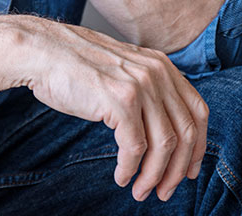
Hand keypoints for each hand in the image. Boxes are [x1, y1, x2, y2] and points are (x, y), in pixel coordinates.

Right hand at [16, 18, 209, 201]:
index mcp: (162, 65)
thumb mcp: (123, 69)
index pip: (197, 110)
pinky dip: (130, 169)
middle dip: (178, 169)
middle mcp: (157, 73)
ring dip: (154, 175)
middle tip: (164, 190)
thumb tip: (163, 130)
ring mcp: (140, 86)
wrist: (43, 51)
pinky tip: (122, 177)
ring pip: (164, 144)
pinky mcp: (120, 101)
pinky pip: (135, 148)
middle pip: (185, 132)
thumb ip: (146, 89)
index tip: (189, 169)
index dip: (198, 146)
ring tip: (141, 191)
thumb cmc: (75, 65)